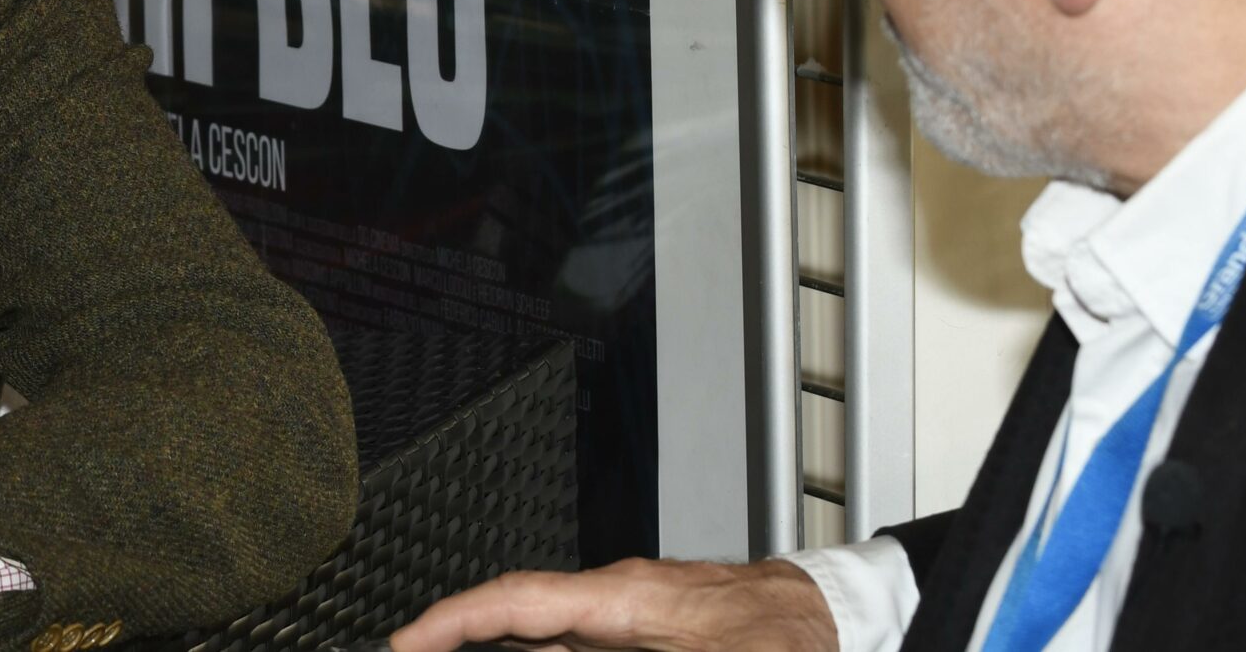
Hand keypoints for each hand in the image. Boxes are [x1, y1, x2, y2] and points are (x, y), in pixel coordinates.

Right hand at [389, 557, 837, 651]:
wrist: (838, 617)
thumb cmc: (790, 634)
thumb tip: (565, 650)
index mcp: (624, 598)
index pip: (518, 601)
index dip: (455, 620)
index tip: (407, 641)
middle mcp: (616, 607)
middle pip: (517, 623)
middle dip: (460, 640)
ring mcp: (627, 627)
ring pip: (543, 643)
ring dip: (497, 651)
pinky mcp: (643, 644)